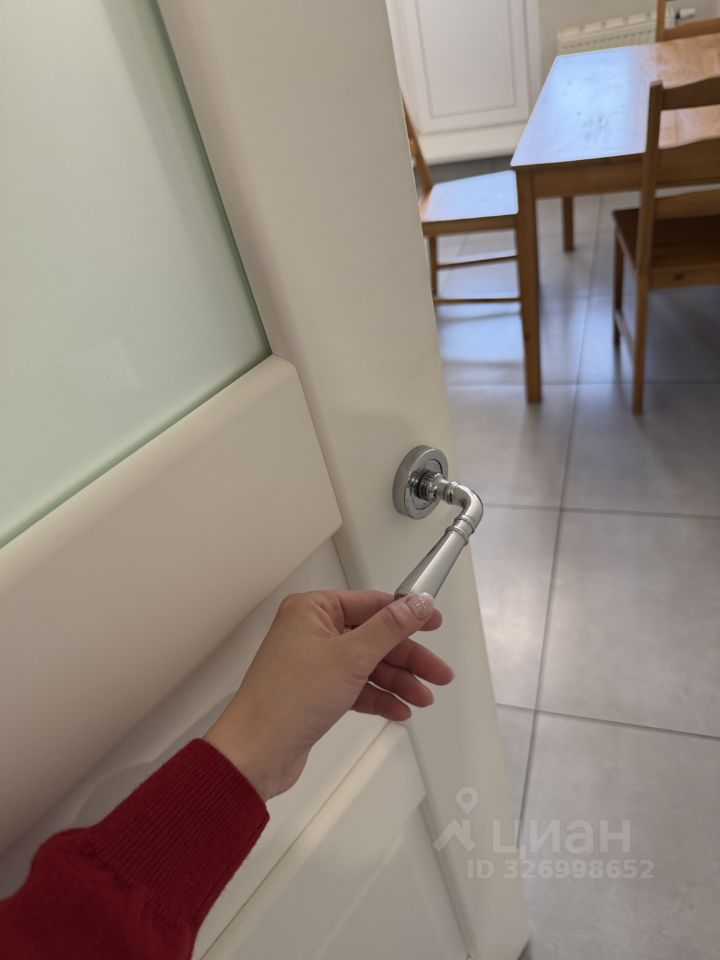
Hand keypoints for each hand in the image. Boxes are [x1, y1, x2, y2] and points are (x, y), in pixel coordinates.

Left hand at [203, 590, 452, 799]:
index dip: (406, 614)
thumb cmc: (287, 700)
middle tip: (438, 673)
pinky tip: (399, 710)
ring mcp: (313, 663)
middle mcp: (311, 632)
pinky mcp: (315, 693)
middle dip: (408, 657)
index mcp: (312, 610)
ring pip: (367, 665)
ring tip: (423, 698)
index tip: (434, 623)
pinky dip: (378, 697)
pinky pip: (356, 688)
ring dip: (397, 681)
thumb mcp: (350, 657)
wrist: (256, 753)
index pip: (371, 604)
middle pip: (373, 637)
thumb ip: (389, 628)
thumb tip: (417, 603)